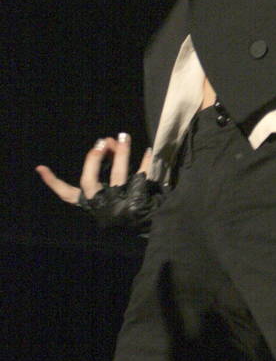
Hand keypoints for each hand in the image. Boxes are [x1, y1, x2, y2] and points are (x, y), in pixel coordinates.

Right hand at [36, 135, 161, 230]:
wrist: (150, 224)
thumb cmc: (125, 203)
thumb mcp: (110, 188)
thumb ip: (105, 166)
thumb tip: (108, 141)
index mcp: (91, 203)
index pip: (67, 194)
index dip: (53, 182)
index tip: (41, 168)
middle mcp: (101, 205)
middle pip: (90, 182)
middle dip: (93, 161)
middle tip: (101, 142)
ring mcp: (119, 204)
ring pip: (118, 176)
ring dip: (121, 154)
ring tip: (123, 136)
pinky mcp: (138, 202)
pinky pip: (142, 178)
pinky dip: (145, 162)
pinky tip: (147, 150)